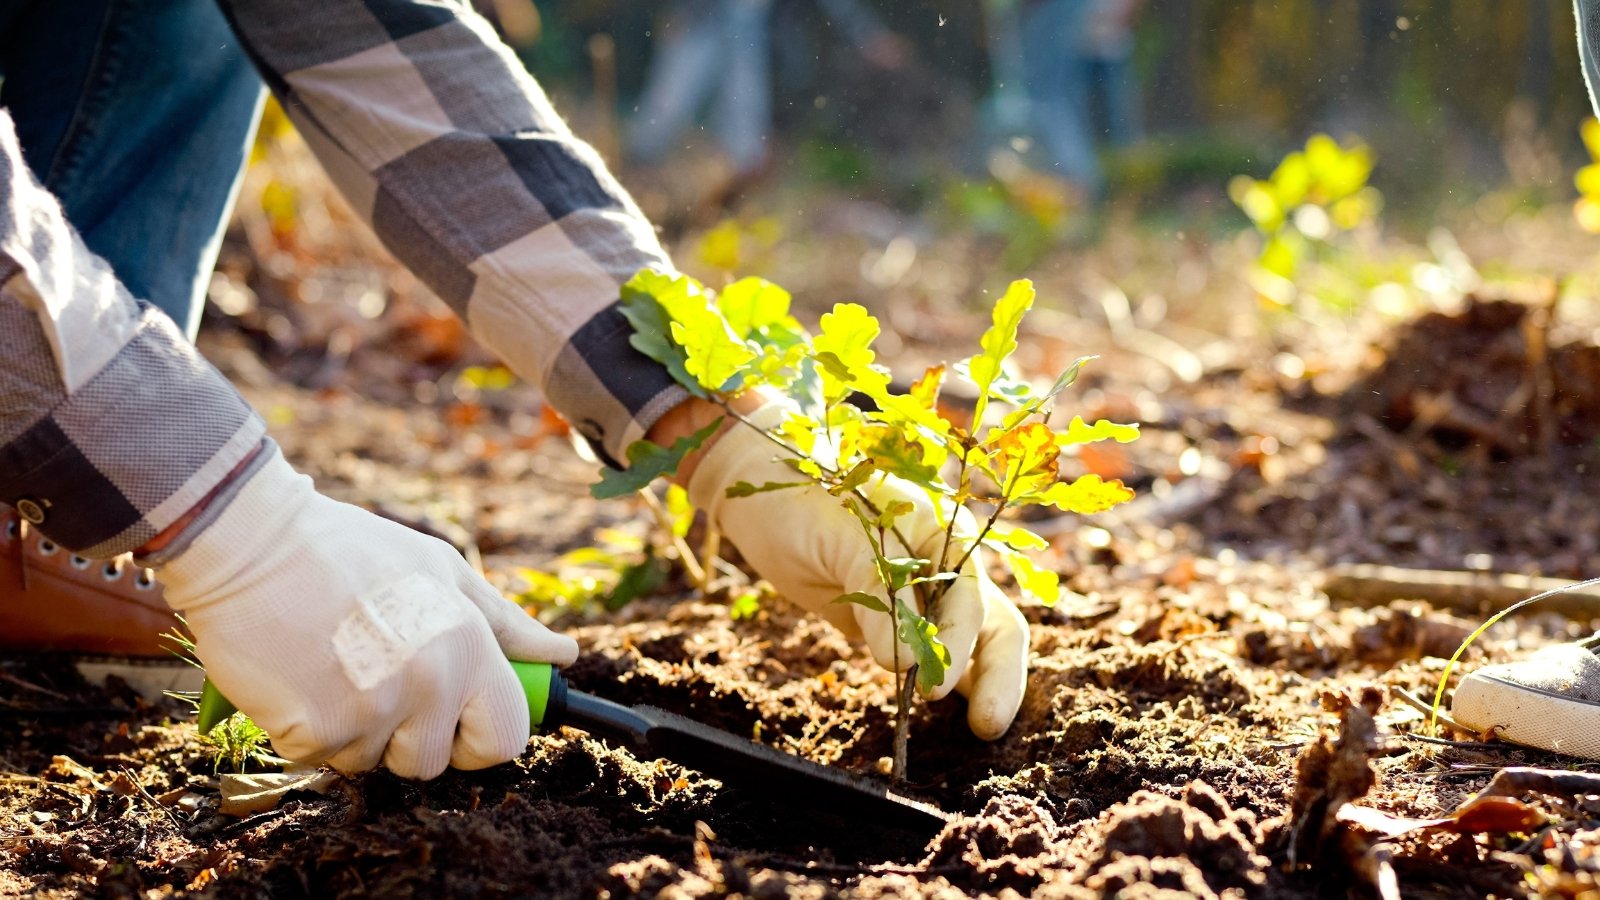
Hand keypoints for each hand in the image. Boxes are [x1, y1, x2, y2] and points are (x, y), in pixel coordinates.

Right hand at [155, 448, 576, 778]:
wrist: (251, 542)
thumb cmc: (350, 552)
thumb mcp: (441, 570)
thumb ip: (505, 623)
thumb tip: (563, 655)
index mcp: (468, 646)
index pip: (506, 737)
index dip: (482, 739)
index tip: (458, 725)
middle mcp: (429, 684)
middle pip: (432, 762)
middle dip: (407, 736)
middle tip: (377, 679)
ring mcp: (371, 711)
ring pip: (373, 762)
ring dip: (354, 731)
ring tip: (335, 666)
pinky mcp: (313, 731)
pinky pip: (322, 758)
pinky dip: (309, 729)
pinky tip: (300, 675)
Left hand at [686, 403, 1028, 739]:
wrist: (760, 487)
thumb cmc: (797, 495)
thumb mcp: (837, 535)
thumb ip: (877, 589)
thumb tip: (907, 663)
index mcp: (941, 526)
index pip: (969, 592)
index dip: (959, 642)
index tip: (935, 686)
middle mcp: (945, 561)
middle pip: (993, 621)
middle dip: (997, 674)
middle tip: (986, 728)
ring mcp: (926, 592)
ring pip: (975, 642)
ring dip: (981, 683)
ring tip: (979, 731)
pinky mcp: (900, 619)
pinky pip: (936, 653)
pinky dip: (947, 681)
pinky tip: (950, 719)